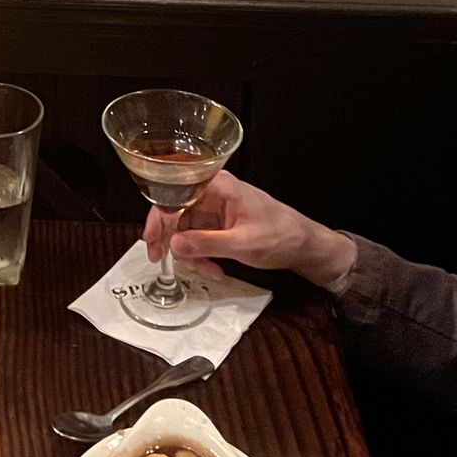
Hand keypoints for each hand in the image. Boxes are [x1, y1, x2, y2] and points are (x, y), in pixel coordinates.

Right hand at [141, 170, 356, 288]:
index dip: (159, 219)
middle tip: (162, 260)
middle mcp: (212, 192)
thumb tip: (174, 244)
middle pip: (175, 213)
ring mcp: (214, 208)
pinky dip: (200, 254)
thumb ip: (206, 244)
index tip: (152, 242)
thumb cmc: (281, 235)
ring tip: (207, 270)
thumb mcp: (242, 244)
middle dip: (171, 240)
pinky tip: (212, 267)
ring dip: (189, 253)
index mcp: (218, 186)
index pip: (175, 197)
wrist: (303, 244)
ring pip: (184, 229)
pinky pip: (196, 237)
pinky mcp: (217, 222)